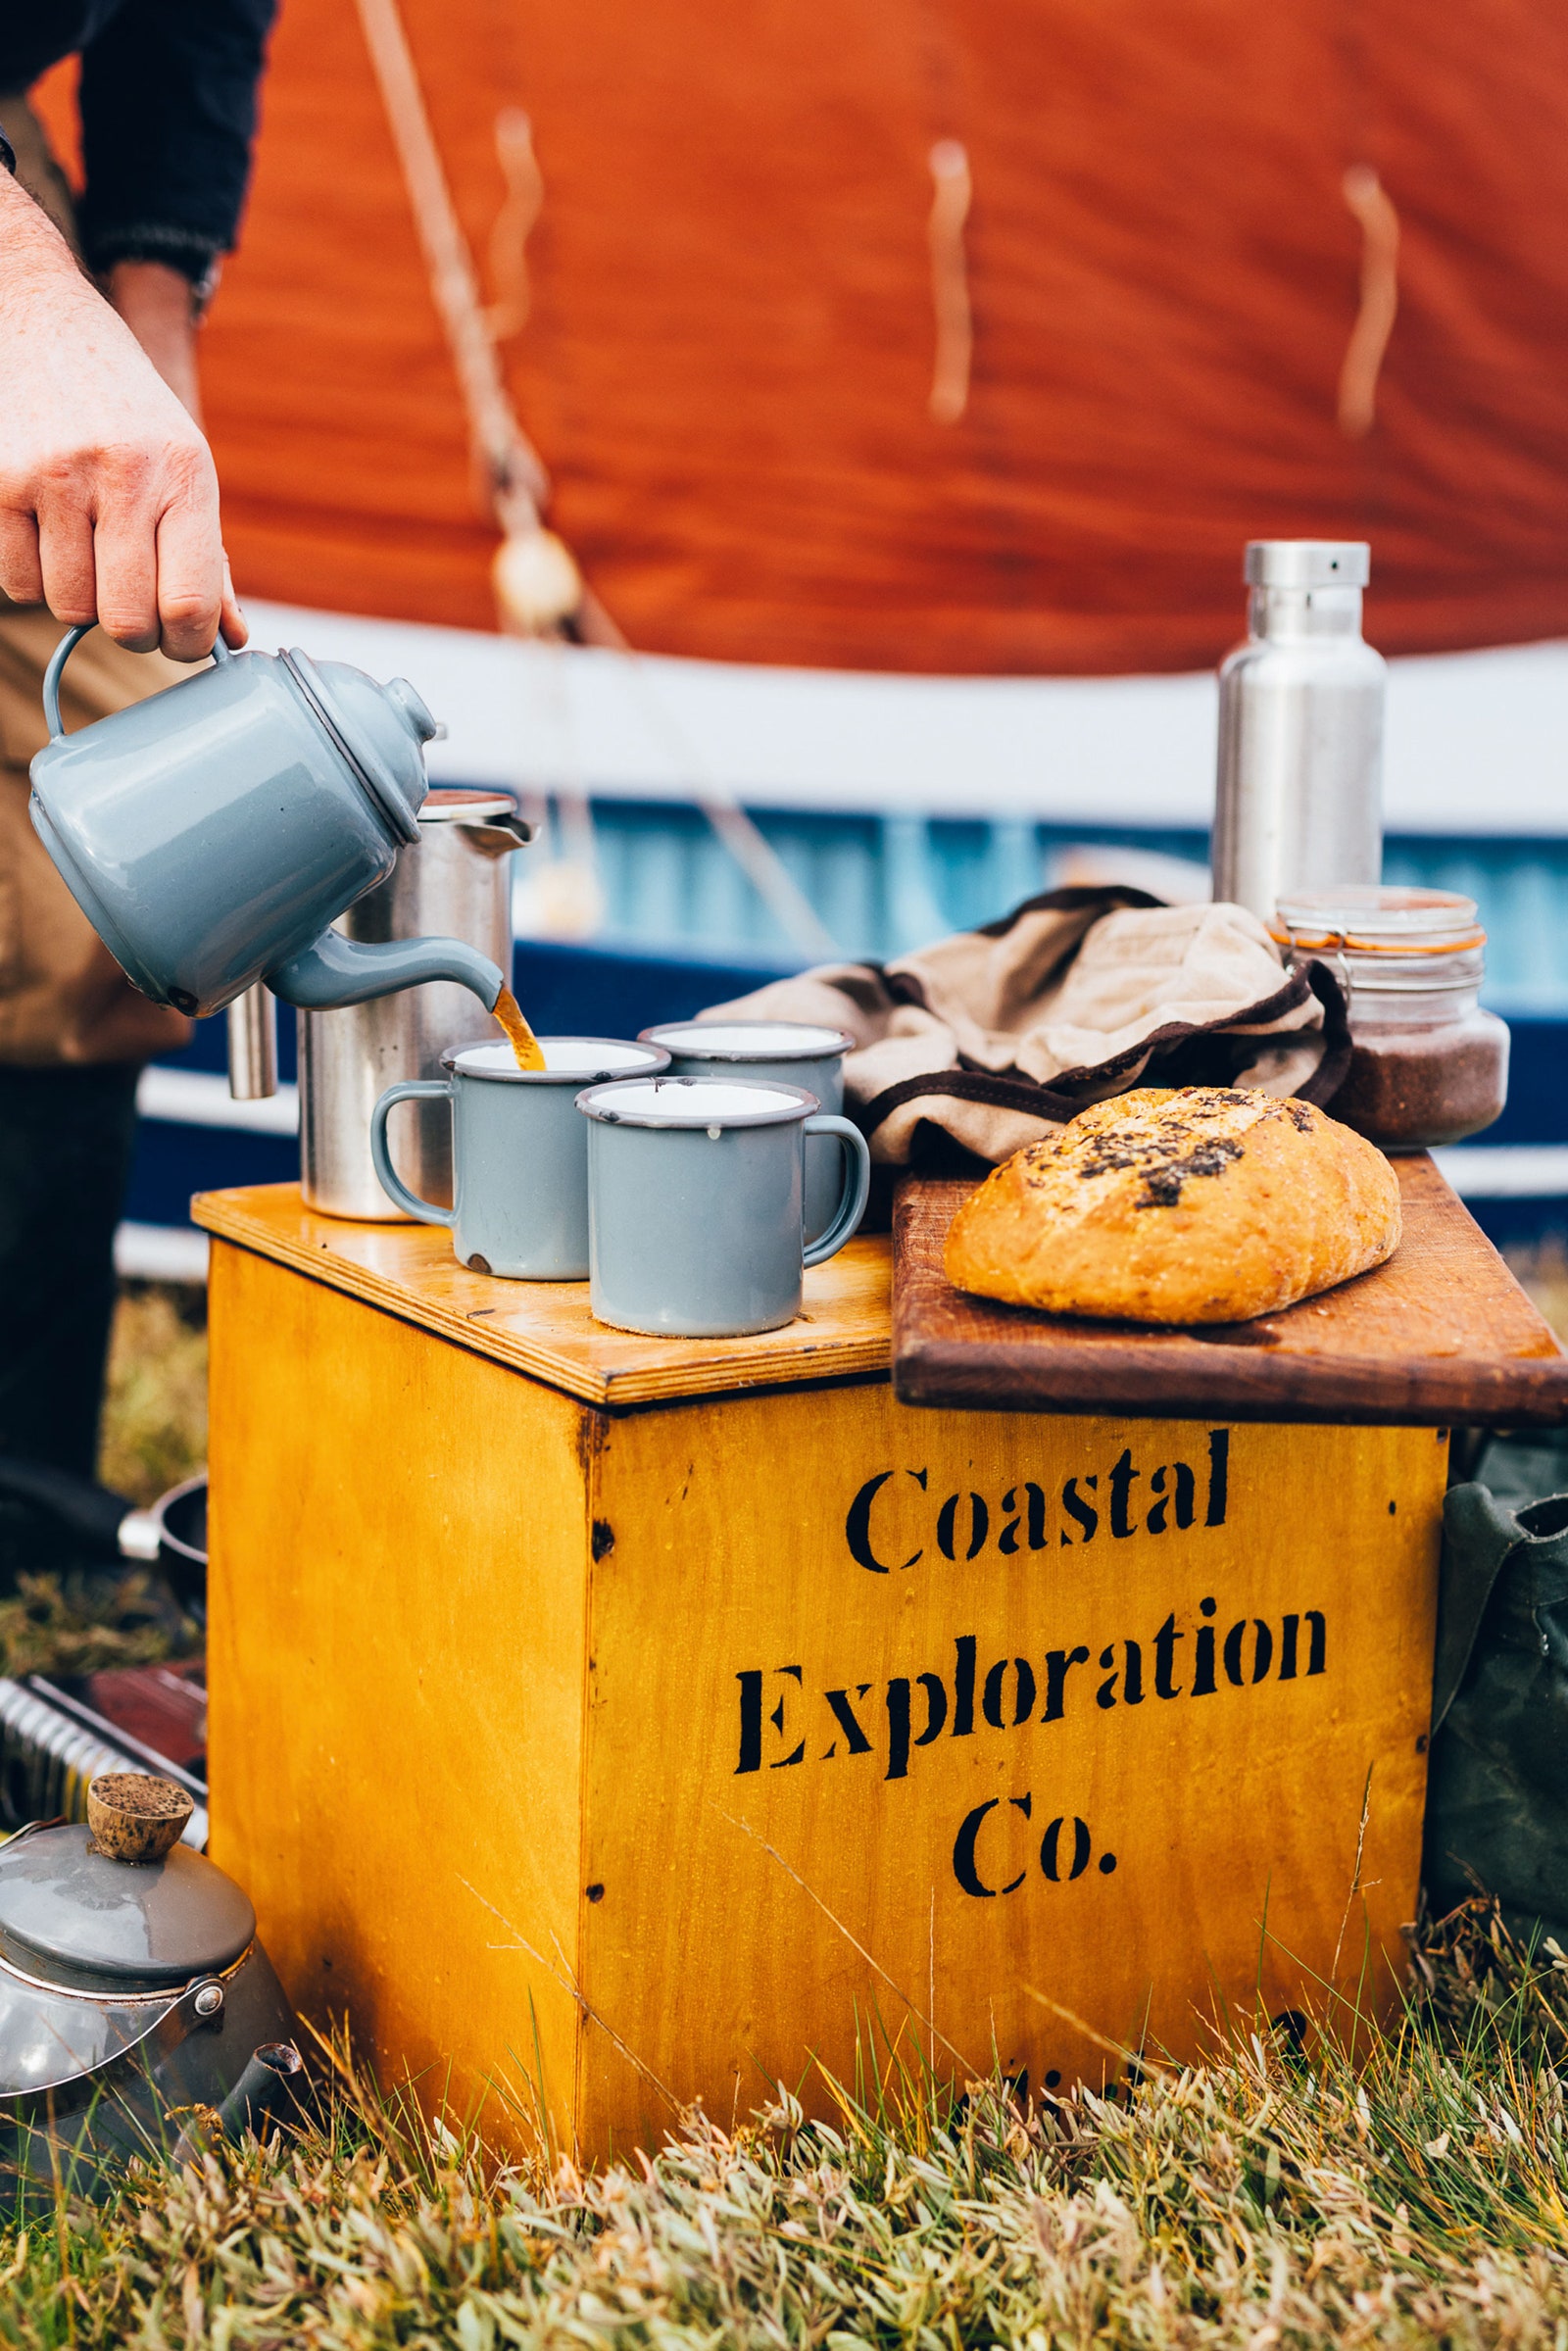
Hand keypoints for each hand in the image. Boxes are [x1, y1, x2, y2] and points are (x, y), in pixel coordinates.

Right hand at [0, 176, 244, 660]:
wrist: (46, 320)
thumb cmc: (128, 412)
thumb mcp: (184, 468)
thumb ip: (208, 557)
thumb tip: (231, 638)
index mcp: (186, 474)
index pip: (191, 605)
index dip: (188, 644)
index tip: (180, 638)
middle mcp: (124, 473)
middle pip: (128, 622)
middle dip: (134, 631)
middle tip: (132, 604)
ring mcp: (57, 477)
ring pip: (71, 608)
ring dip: (82, 601)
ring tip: (89, 555)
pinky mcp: (0, 483)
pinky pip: (20, 584)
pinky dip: (35, 579)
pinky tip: (50, 538)